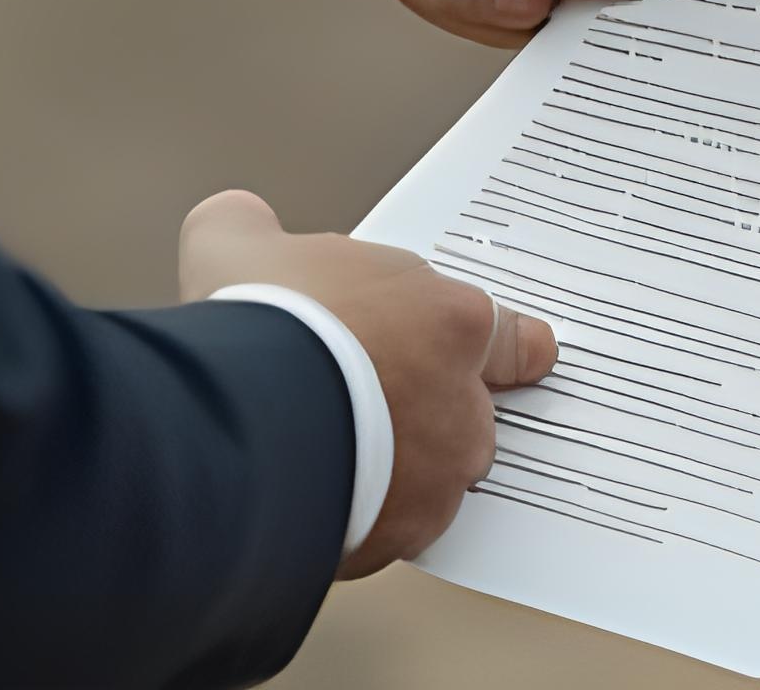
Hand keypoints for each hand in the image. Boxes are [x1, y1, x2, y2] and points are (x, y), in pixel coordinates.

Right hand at [179, 189, 556, 574]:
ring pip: (429, 478)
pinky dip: (355, 518)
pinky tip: (310, 496)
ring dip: (392, 469)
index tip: (521, 358)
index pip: (510, 338)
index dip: (507, 349)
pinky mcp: (396, 537)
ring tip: (330, 454)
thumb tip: (238, 222)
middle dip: (420, 409)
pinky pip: (385, 529)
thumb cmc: (259, 324)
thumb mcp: (238, 239)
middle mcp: (460, 406)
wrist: (239, 422)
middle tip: (361, 399)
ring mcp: (435, 479)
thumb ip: (254, 228)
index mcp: (450, 322)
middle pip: (463, 412)